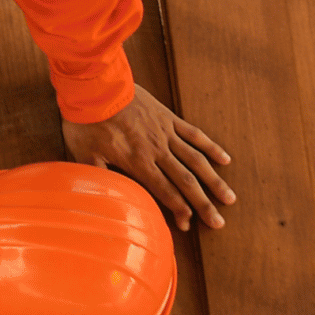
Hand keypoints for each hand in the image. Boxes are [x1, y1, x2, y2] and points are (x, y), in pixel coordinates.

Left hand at [61, 84, 234, 230]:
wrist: (97, 88)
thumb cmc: (86, 123)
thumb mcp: (84, 156)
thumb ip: (97, 177)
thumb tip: (99, 199)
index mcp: (138, 162)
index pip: (164, 191)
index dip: (178, 210)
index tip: (189, 225)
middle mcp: (157, 150)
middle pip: (186, 181)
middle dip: (203, 204)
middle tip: (219, 222)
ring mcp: (166, 133)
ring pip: (196, 160)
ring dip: (214, 180)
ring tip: (230, 198)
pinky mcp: (169, 119)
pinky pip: (195, 135)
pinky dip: (211, 148)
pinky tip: (225, 160)